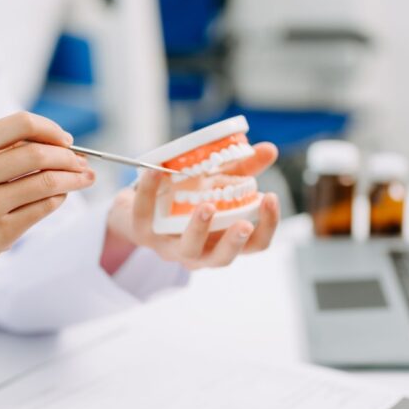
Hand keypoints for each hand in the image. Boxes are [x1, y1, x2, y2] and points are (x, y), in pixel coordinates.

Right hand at [0, 112, 94, 289]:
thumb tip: (53, 142)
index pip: (20, 124)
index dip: (50, 129)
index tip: (65, 140)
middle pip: (38, 153)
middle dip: (69, 156)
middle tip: (82, 162)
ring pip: (46, 182)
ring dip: (74, 178)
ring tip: (86, 177)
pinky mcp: (0, 232)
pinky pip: (42, 208)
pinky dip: (59, 198)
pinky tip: (63, 195)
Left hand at [101, 142, 280, 273]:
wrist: (137, 207)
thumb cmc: (185, 200)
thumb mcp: (216, 184)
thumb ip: (243, 169)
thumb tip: (270, 149)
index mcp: (222, 240)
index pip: (254, 244)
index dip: (267, 226)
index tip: (271, 198)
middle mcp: (200, 252)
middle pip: (222, 259)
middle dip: (234, 243)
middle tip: (244, 224)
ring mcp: (170, 246)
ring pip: (187, 249)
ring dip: (199, 229)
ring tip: (207, 207)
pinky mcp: (142, 233)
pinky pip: (145, 214)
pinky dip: (149, 191)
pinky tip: (157, 171)